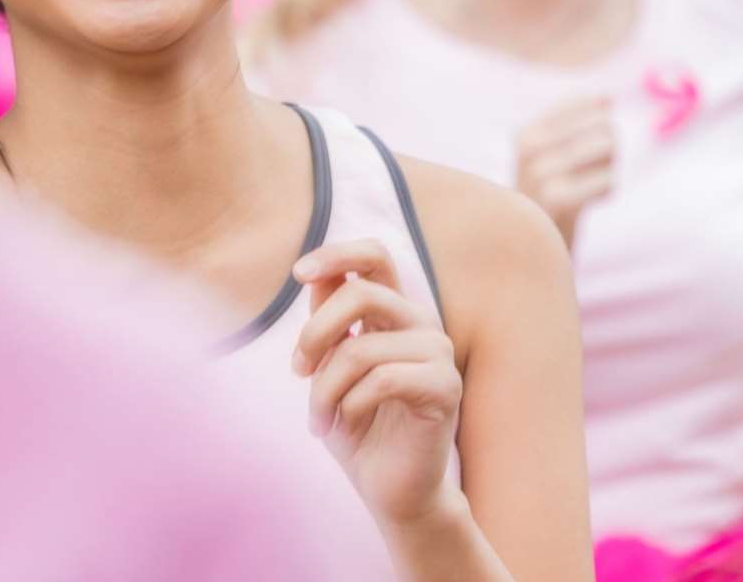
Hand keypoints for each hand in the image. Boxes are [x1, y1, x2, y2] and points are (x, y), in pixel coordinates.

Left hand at [292, 239, 462, 527]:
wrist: (391, 490)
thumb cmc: (359, 427)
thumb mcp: (330, 370)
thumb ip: (328, 322)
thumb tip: (312, 274)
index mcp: (394, 312)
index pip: (374, 256)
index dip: (336, 253)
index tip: (297, 273)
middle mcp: (420, 323)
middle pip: (360, 294)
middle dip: (313, 334)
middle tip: (297, 372)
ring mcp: (438, 354)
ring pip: (361, 349)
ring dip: (324, 390)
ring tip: (318, 420)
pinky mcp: (445, 388)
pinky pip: (382, 381)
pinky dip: (351, 405)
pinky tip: (348, 424)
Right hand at [514, 97, 614, 247]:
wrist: (529, 252)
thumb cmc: (549, 200)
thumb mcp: (552, 157)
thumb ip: (577, 124)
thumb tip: (608, 97)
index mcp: (526, 134)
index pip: (584, 102)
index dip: (600, 124)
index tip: (585, 149)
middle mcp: (528, 149)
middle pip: (604, 124)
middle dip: (610, 149)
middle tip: (592, 172)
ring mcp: (541, 174)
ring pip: (608, 146)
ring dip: (610, 168)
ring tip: (590, 186)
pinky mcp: (558, 200)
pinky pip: (608, 179)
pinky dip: (607, 189)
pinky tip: (590, 202)